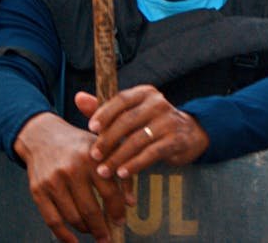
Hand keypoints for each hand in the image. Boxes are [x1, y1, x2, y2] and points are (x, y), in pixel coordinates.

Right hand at [14, 112, 131, 242]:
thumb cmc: (80, 146)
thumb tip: (130, 203)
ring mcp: (53, 181)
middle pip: (90, 209)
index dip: (117, 211)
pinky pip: (52, 220)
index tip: (121, 222)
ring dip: (85, 229)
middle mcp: (72, 169)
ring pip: (72, 217)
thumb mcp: (104, 150)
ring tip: (93, 232)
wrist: (43, 136)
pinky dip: (63, 236)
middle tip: (107, 238)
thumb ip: (120, 173)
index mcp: (93, 158)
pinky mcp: (38, 191)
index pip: (110, 192)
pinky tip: (73, 241)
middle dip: (101, 228)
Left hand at [77, 85, 209, 181]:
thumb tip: (78, 97)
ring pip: (137, 140)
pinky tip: (122, 174)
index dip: (105, 113)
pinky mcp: (176, 140)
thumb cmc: (151, 123)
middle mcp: (159, 103)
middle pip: (128, 121)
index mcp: (145, 93)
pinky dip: (135, 165)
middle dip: (108, 140)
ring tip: (103, 170)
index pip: (122, 99)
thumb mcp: (131, 113)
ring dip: (118, 157)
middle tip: (93, 156)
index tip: (91, 128)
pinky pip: (151, 153)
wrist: (189, 133)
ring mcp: (169, 121)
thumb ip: (105, 108)